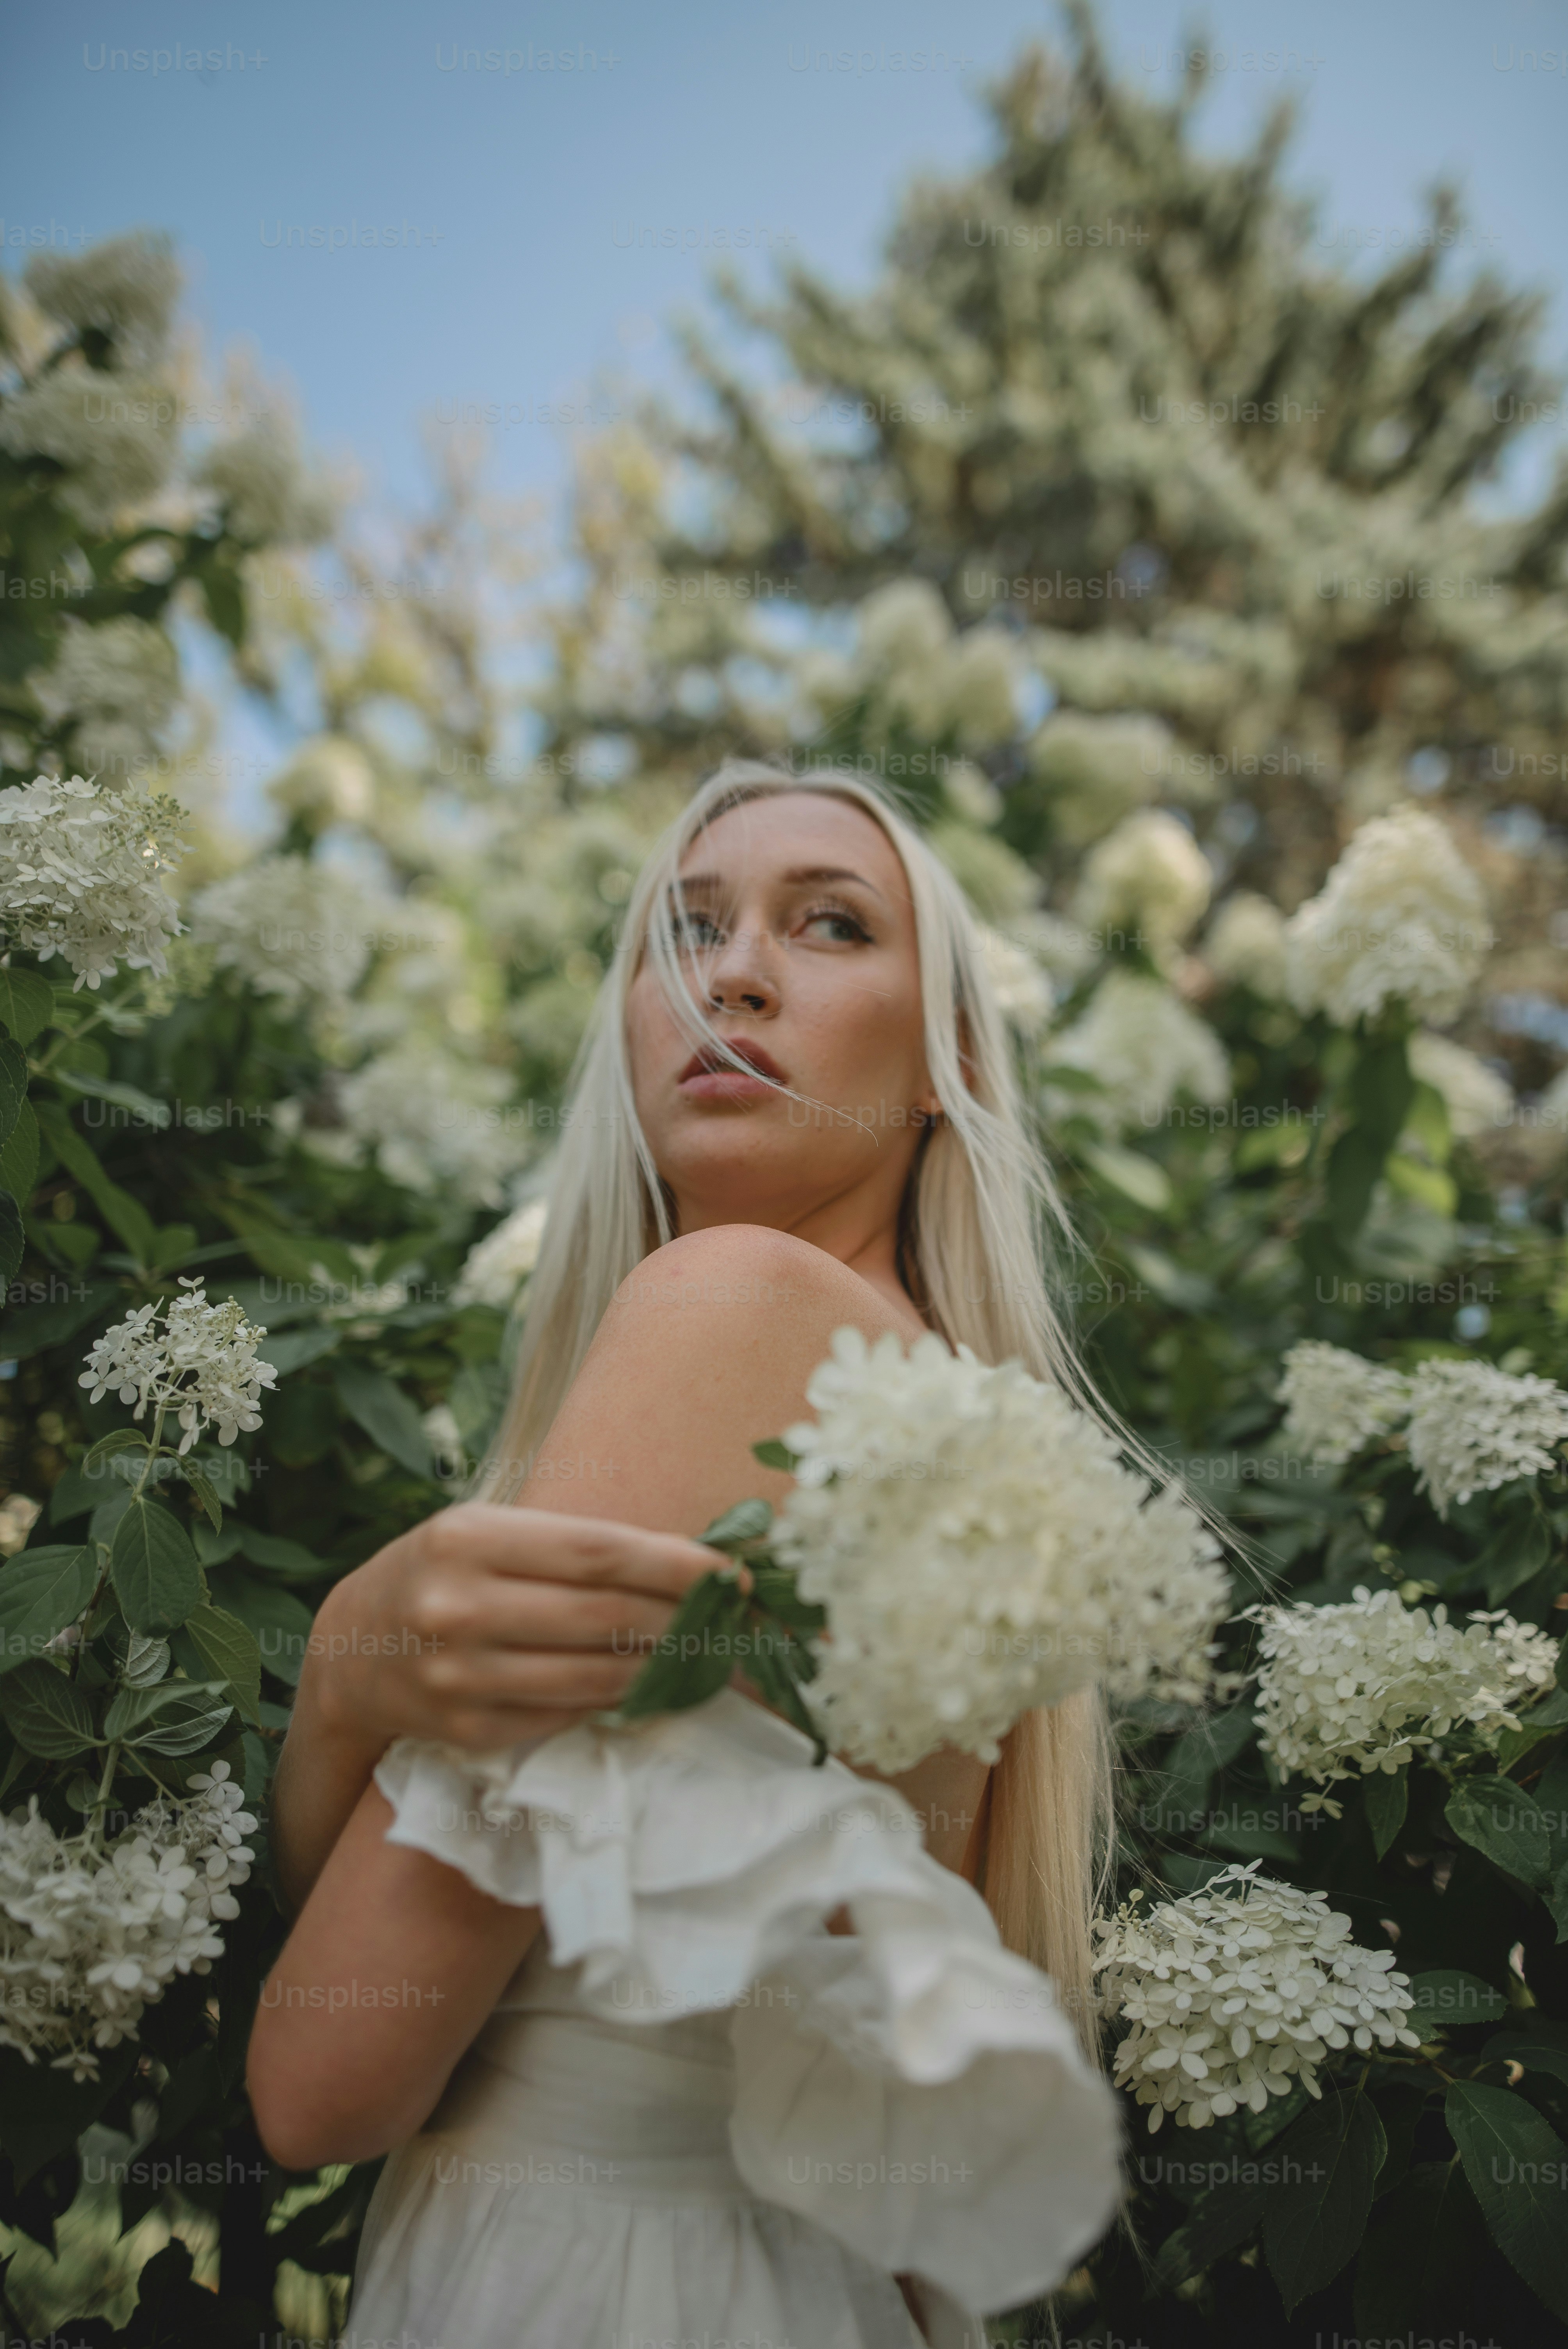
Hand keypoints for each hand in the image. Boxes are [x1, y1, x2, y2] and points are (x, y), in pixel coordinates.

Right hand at [310, 1501, 725, 1752]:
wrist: (351, 1648)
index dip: (674, 1565)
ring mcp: (460, 1678)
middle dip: (682, 1619)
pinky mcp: (468, 1731)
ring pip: (594, 1678)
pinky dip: (614, 1701)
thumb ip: (573, 1546)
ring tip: (704, 1654)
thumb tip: (686, 1565)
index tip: (730, 1571)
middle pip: (605, 1617)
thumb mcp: (487, 1531)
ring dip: (662, 1668)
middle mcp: (458, 1608)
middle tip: (731, 1618)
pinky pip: (566, 1716)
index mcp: (467, 1540)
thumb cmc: (442, 1573)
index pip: (598, 1553)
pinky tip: (646, 1686)